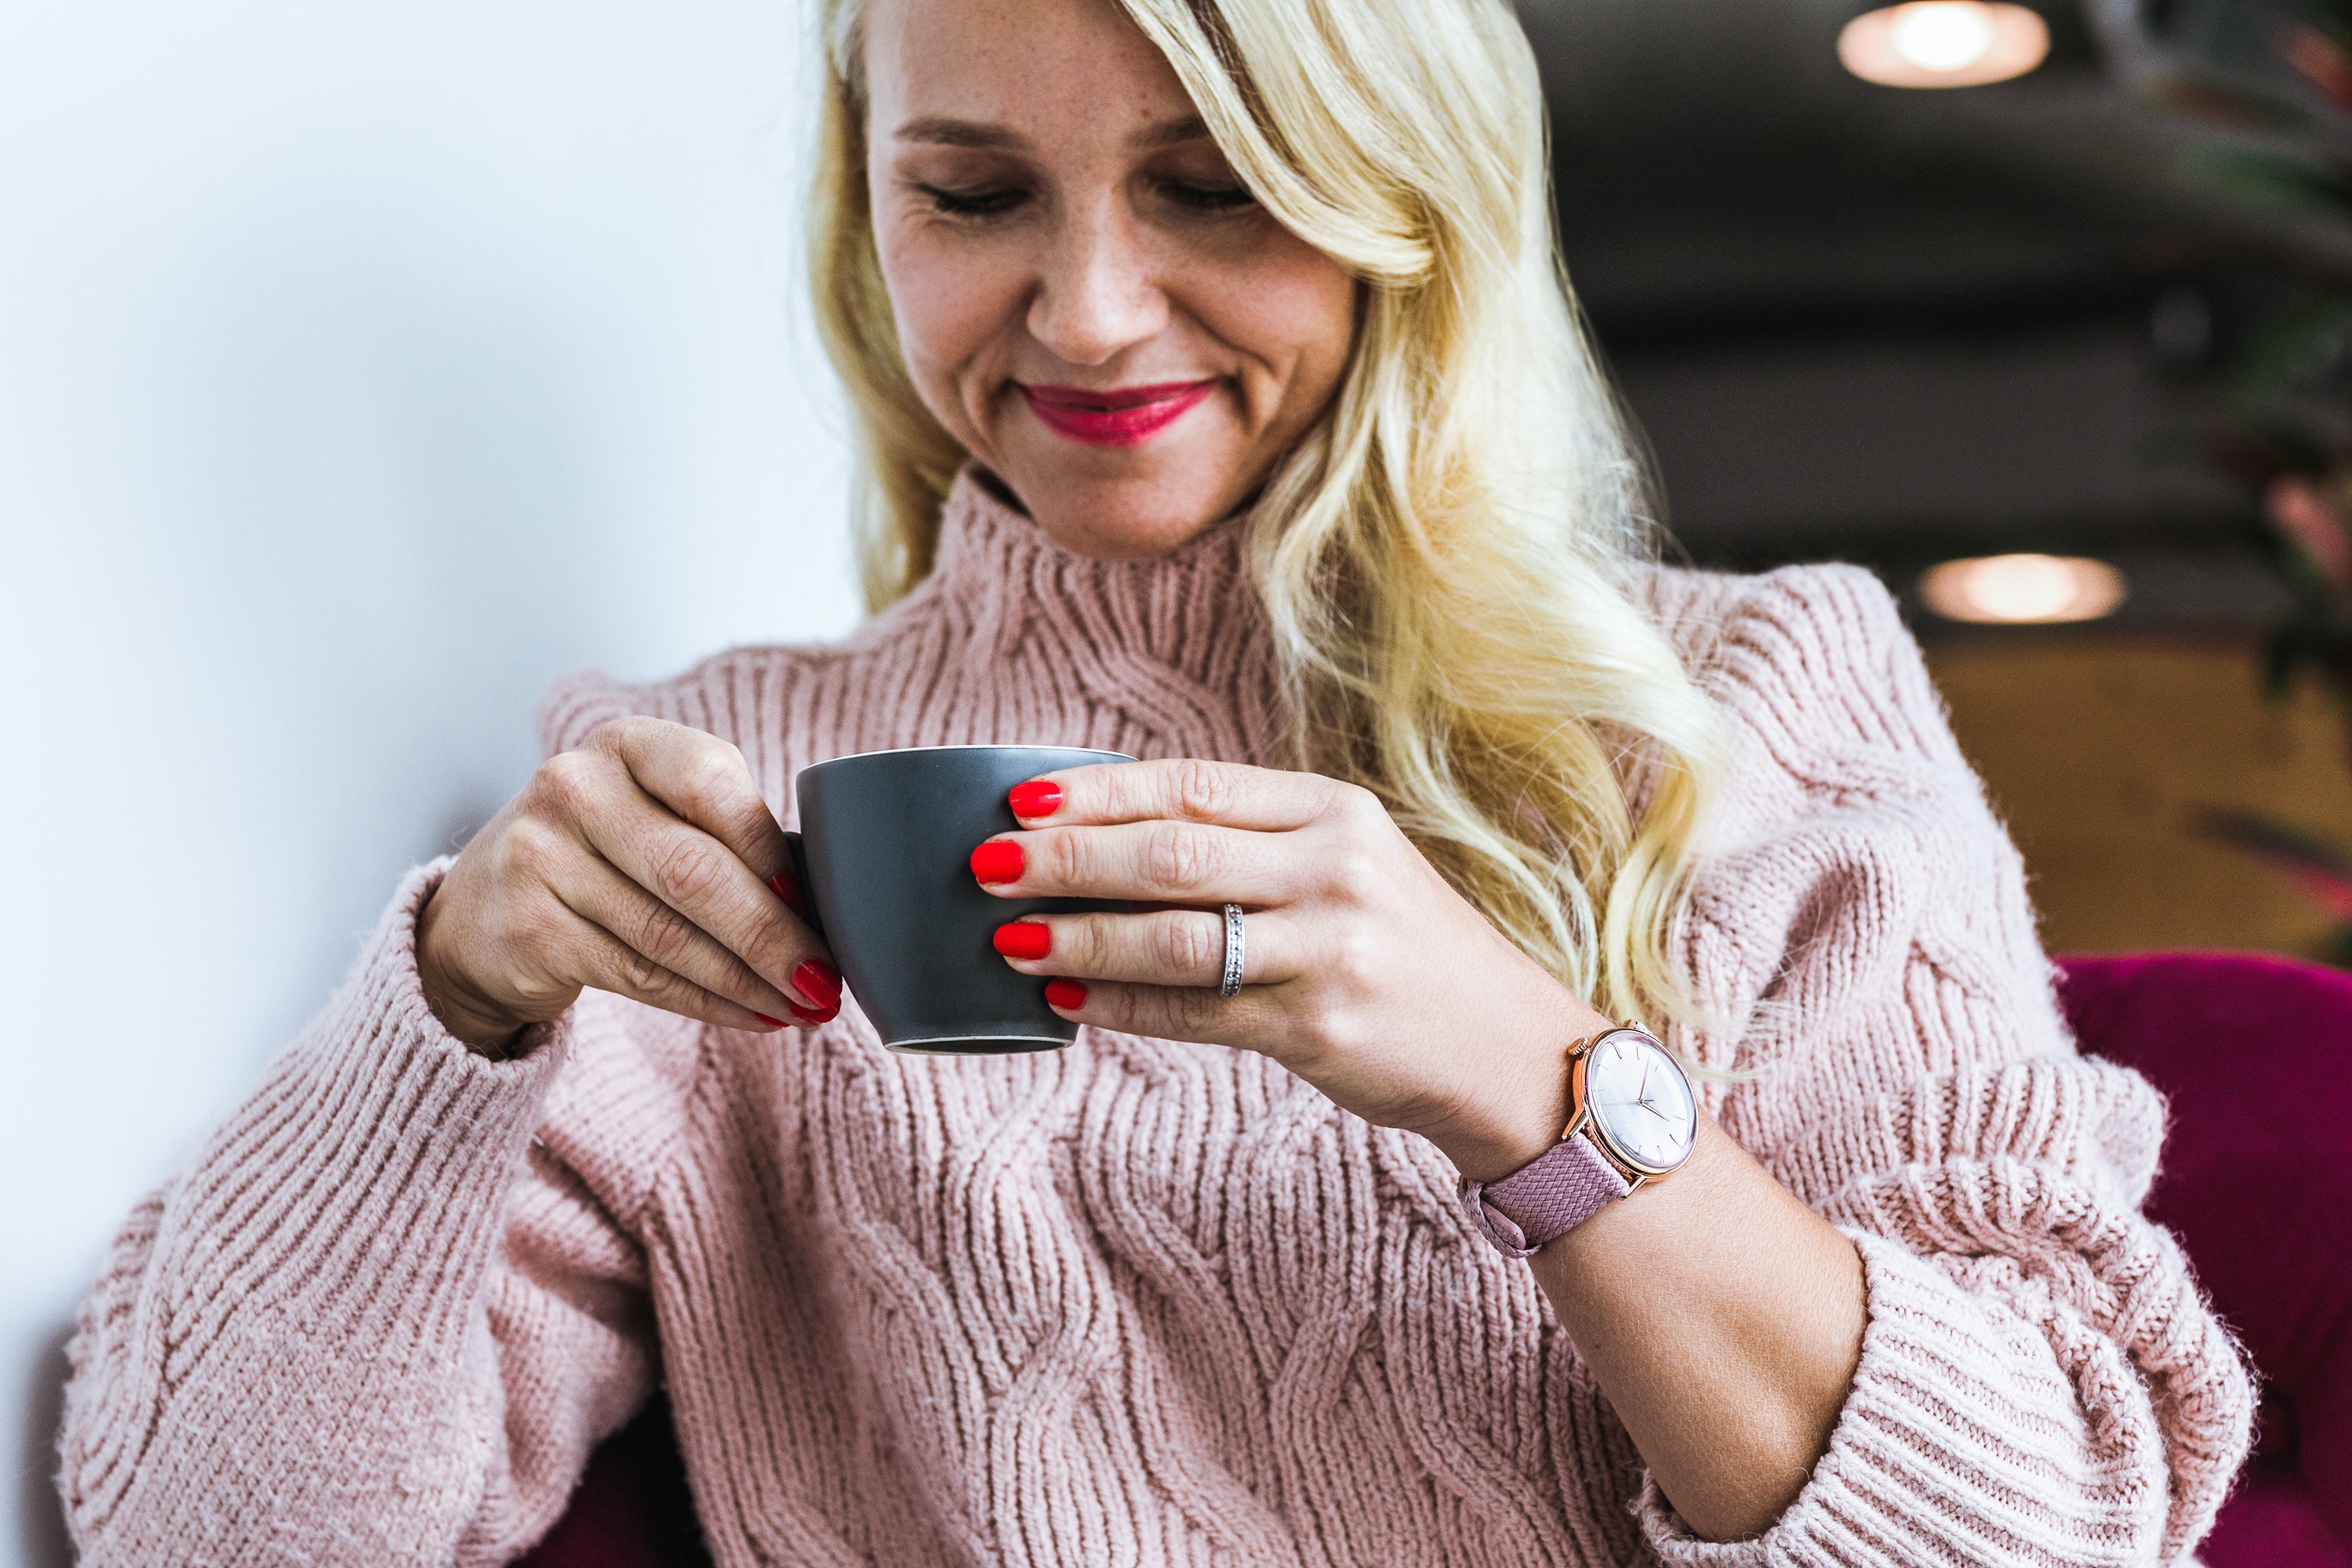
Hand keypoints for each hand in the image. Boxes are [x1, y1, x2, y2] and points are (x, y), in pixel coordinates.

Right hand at [416, 717, 840, 1054]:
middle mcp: (575, 788)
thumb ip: (724, 832)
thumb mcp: (655, 812)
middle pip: (692, 872)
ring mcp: (540, 857)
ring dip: (748, 982)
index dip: (768, 849)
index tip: (815, 902)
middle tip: (825, 983)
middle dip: (772, 936)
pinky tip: (753, 1016)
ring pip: (669, 936)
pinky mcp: (527, 930)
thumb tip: (829, 903)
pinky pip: (638, 977)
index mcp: (627, 744)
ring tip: (802, 1009)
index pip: (711, 782)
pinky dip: (707, 1003)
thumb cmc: (610, 854)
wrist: (483, 909)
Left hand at [972, 759, 1610, 1177]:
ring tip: (1010, 938)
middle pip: (1172, 851)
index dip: (1098, 791)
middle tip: (985, 865)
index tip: (1020, 801)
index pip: (1193, 784)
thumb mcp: (1346, 866)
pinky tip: (1068, 999)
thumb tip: (1105, 838)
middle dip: (1066, 858)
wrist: (1507, 1048)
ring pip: (1174, 936)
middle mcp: (1335, 869)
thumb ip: (1250, 844)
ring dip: (1079, 937)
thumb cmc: (1402, 949)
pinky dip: (1121, 1005)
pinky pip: (1194, 1013)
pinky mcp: (1320, 1027)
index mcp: (1333, 811)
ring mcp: (1331, 949)